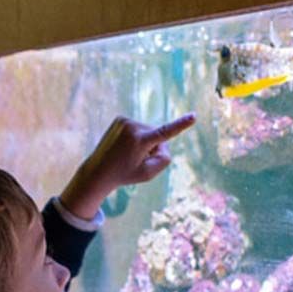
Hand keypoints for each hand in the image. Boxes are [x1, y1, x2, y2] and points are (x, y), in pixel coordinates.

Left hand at [59, 114, 191, 221]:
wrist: (98, 170)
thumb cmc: (125, 174)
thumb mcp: (149, 173)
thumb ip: (165, 158)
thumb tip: (164, 141)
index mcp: (140, 141)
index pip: (165, 132)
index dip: (181, 125)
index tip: (193, 116)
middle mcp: (132, 127)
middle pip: (157, 136)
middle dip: (153, 147)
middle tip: (135, 159)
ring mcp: (124, 120)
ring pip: (148, 131)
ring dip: (143, 142)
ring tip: (127, 153)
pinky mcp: (120, 118)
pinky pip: (139, 128)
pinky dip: (136, 137)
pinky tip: (124, 145)